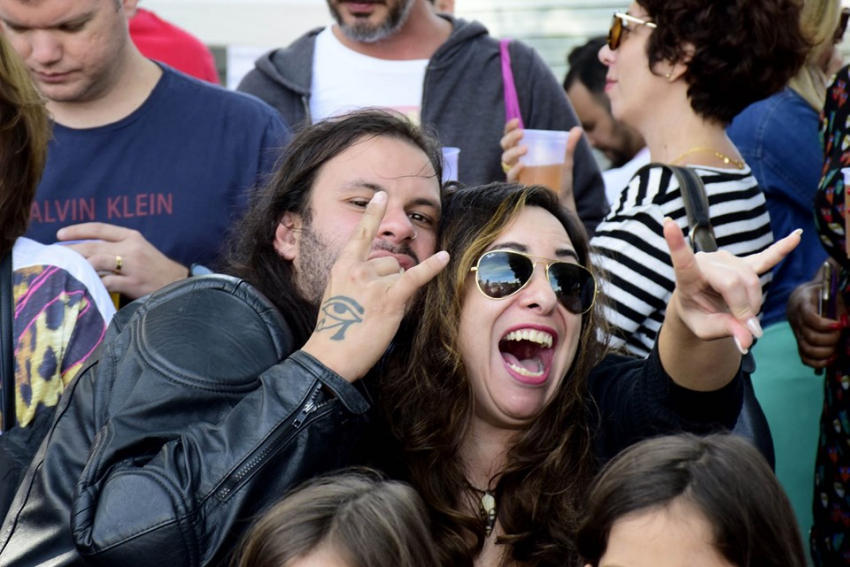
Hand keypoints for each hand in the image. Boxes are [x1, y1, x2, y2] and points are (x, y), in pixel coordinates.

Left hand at [57, 222, 188, 298]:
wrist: (178, 283)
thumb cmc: (155, 268)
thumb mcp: (139, 250)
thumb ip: (117, 247)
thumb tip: (87, 250)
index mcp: (132, 237)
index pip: (100, 229)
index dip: (77, 230)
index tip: (59, 234)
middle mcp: (131, 249)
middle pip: (93, 246)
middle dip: (71, 250)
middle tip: (55, 255)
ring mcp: (132, 266)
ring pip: (97, 262)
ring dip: (79, 266)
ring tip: (65, 270)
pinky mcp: (133, 283)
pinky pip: (106, 282)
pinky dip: (94, 283)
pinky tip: (84, 285)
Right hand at [300, 192, 448, 381]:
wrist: (330, 355)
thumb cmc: (335, 331)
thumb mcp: (339, 295)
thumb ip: (358, 278)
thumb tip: (388, 273)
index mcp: (342, 266)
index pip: (360, 234)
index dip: (372, 213)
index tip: (381, 195)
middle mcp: (358, 269)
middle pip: (390, 261)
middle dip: (390, 280)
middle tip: (374, 307)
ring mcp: (374, 283)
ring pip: (401, 275)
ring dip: (398, 291)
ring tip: (380, 314)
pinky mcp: (390, 299)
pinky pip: (415, 277)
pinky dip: (432, 267)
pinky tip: (445, 257)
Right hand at [499, 119, 580, 209]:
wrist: (562, 201)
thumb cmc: (560, 181)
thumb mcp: (565, 161)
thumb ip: (569, 146)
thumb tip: (577, 129)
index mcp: (523, 153)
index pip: (511, 138)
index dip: (510, 128)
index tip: (516, 121)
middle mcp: (516, 163)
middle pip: (505, 146)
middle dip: (510, 137)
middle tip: (522, 133)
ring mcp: (515, 175)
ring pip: (505, 160)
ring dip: (513, 152)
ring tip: (525, 148)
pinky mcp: (517, 187)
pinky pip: (510, 177)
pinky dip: (515, 170)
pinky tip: (522, 165)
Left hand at [665, 219, 801, 352]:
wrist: (700, 306)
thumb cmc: (697, 315)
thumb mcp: (703, 329)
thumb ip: (724, 331)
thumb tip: (748, 338)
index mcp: (687, 277)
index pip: (682, 260)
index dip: (676, 243)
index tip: (668, 224)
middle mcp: (707, 261)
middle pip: (735, 282)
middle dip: (744, 308)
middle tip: (746, 327)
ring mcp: (726, 259)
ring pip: (751, 279)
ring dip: (754, 302)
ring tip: (745, 315)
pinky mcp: (743, 262)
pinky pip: (765, 258)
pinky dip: (781, 250)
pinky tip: (797, 235)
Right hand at [788, 278, 843, 367]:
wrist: (801, 297)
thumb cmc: (820, 294)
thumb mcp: (831, 295)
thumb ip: (841, 308)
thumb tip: (847, 323)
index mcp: (803, 304)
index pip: (810, 318)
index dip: (826, 325)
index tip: (840, 325)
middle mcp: (797, 321)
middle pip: (811, 337)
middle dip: (831, 339)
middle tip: (841, 334)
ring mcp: (797, 333)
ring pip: (807, 350)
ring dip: (826, 352)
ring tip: (837, 349)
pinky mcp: (799, 342)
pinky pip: (805, 358)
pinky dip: (818, 362)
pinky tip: (832, 358)